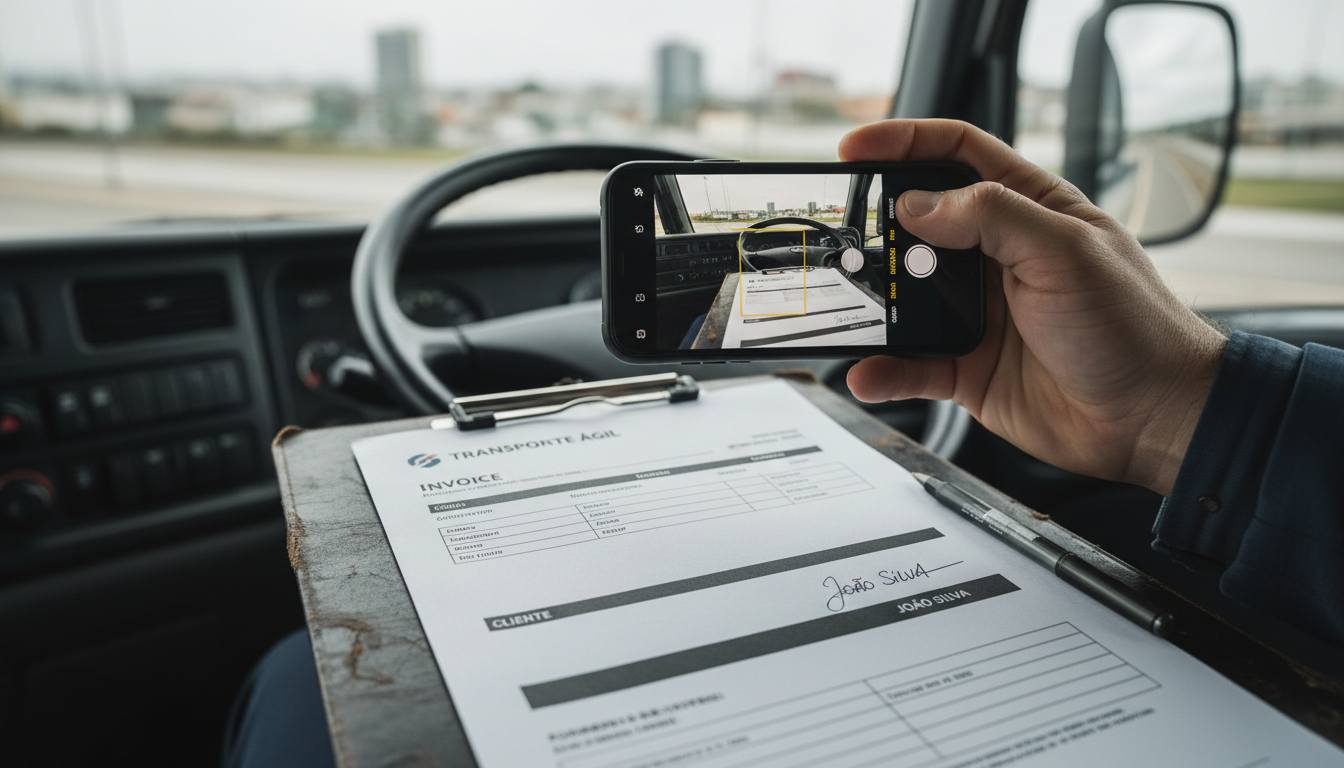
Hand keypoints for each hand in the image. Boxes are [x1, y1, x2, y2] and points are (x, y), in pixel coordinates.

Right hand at [842, 119, 1225, 495]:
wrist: (1155, 417)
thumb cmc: (1134, 326)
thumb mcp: (1065, 251)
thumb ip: (990, 217)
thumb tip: (918, 204)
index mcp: (1028, 210)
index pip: (956, 154)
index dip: (903, 143)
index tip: (854, 150)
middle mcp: (997, 256)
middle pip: (917, 225)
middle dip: (876, 227)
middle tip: (845, 236)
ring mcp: (979, 314)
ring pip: (906, 297)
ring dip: (875, 303)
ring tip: (851, 305)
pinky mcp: (967, 368)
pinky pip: (911, 364)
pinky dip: (885, 369)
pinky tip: (870, 371)